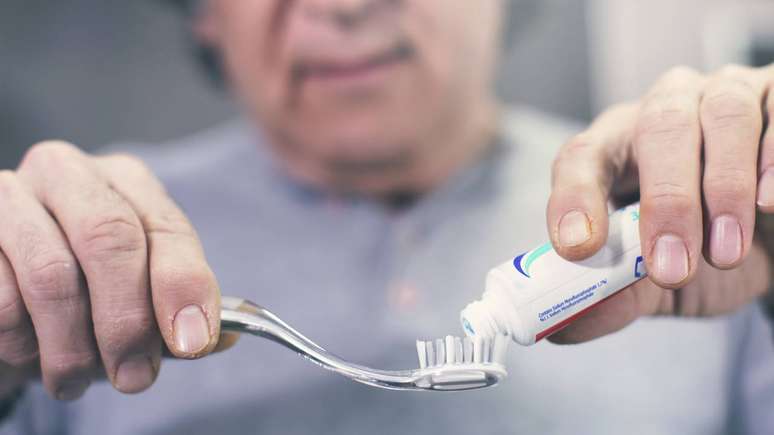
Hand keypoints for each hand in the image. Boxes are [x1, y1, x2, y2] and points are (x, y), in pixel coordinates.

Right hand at [0, 141, 230, 399]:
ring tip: (77, 378)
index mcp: (126, 182)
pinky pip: (0, 299)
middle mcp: (68, 174)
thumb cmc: (86, 292)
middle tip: (134, 376)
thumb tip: (216, 338)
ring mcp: (9, 195)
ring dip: (72, 346)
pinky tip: (29, 352)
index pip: (166, 229)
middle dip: (128, 320)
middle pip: (110, 239)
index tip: (192, 343)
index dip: (183, 287)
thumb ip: (177, 311)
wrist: (5, 291)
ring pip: (52, 275)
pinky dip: (21, 342)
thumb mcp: (139, 294)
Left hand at [546, 64, 773, 342]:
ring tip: (725, 253)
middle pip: (658, 128)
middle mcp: (666, 109)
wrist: (770, 240)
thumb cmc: (699, 246)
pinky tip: (769, 205)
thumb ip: (614, 295)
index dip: (575, 198)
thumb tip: (562, 329)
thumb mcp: (654, 279)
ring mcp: (725, 95)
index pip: (581, 157)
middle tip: (669, 268)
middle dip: (665, 201)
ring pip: (723, 116)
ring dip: (724, 188)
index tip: (578, 249)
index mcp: (615, 146)